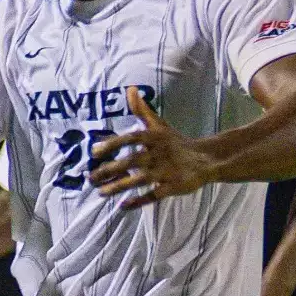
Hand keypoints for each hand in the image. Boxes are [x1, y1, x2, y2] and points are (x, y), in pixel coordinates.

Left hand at [89, 87, 215, 209]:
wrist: (205, 159)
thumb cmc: (175, 142)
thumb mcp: (159, 125)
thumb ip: (142, 110)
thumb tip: (130, 89)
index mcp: (155, 137)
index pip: (132, 138)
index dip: (113, 143)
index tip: (94, 152)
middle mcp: (160, 153)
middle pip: (132, 161)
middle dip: (110, 170)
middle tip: (90, 177)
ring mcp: (167, 171)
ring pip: (140, 180)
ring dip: (119, 187)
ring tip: (100, 193)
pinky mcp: (173, 186)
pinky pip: (154, 195)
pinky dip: (139, 201)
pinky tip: (122, 206)